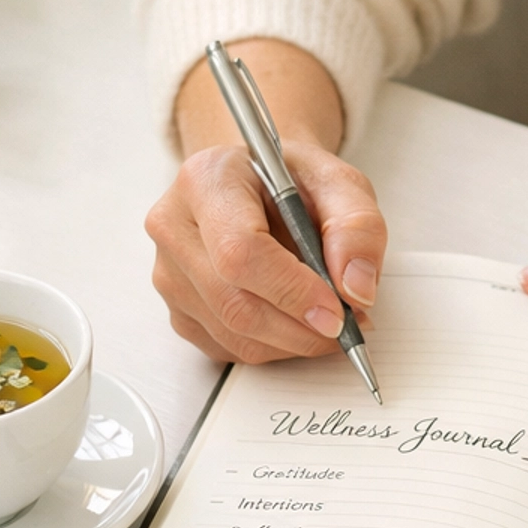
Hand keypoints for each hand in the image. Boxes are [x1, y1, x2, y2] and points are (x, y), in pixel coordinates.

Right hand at [147, 137, 386, 364]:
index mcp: (207, 180)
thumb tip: (356, 288)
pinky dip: (274, 347)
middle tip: (347, 325)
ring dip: (292, 341)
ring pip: (232, 333)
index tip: (337, 310)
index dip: (292, 290)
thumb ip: (357, 227)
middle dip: (300, 327)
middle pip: (233, 302)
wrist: (259, 183)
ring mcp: (169, 272)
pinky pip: (227, 348)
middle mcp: (175, 226)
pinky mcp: (178, 309)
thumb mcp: (339, 182)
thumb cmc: (291, 180)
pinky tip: (298, 322)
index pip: (240, 251)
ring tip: (332, 320)